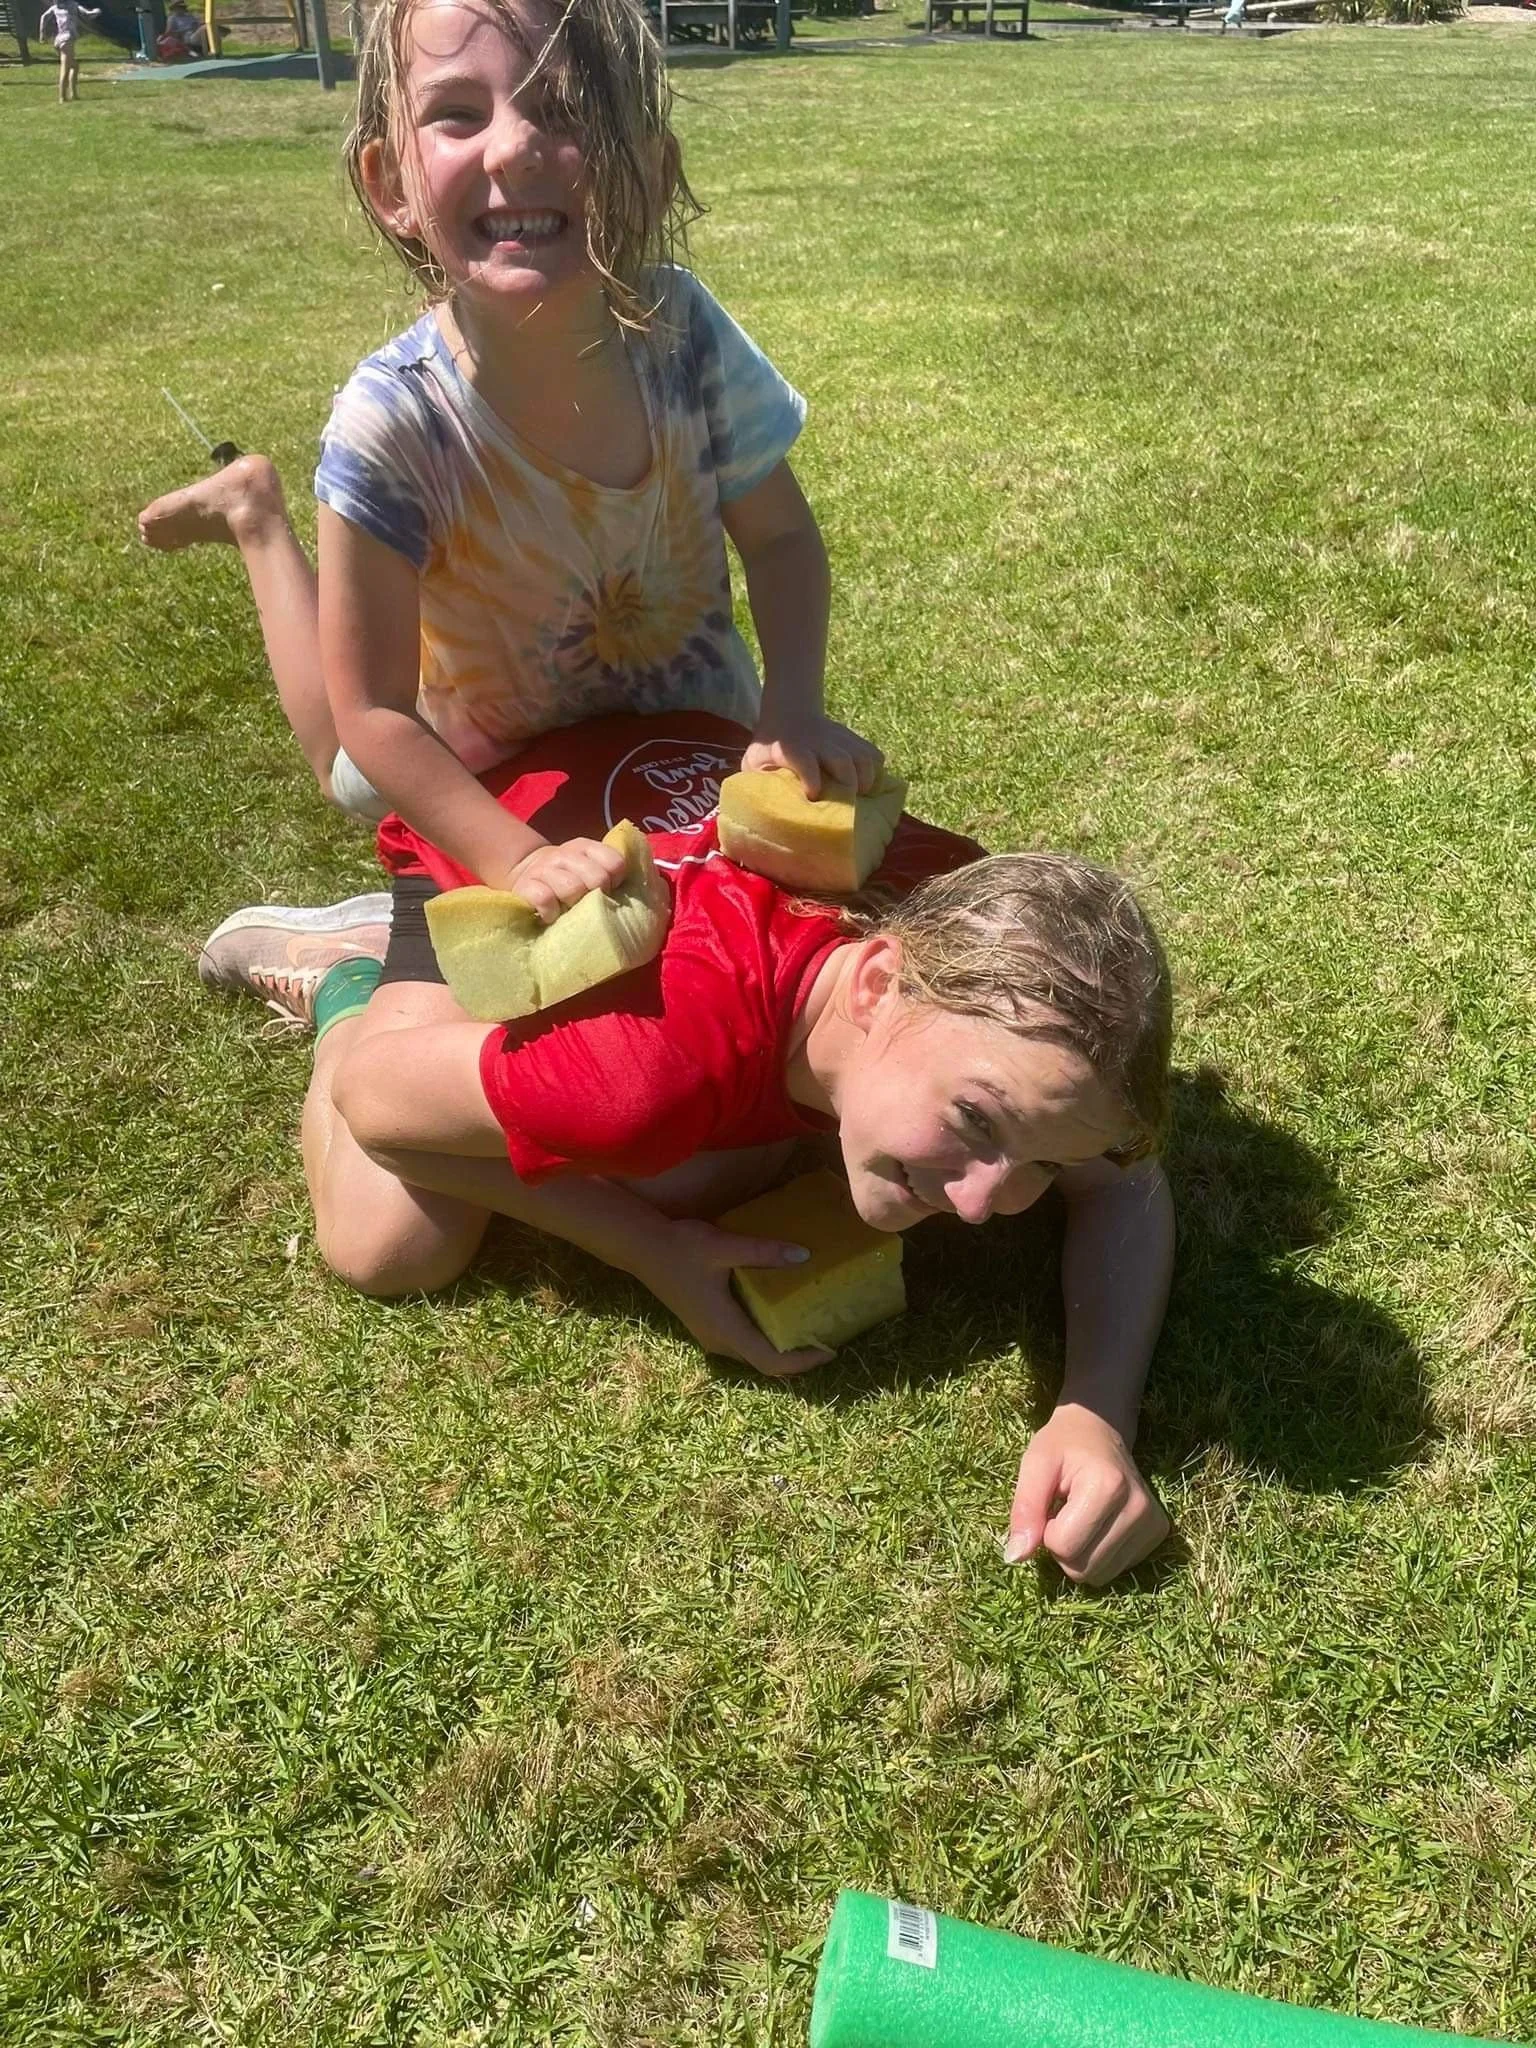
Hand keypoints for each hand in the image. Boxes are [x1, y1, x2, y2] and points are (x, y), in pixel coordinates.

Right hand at [501, 835, 627, 924]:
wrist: (523, 873)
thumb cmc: (567, 878)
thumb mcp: (589, 866)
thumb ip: (613, 871)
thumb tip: (653, 892)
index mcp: (585, 847)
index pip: (615, 862)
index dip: (616, 880)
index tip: (609, 890)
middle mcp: (565, 854)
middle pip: (597, 878)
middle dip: (596, 895)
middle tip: (587, 901)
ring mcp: (544, 868)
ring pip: (572, 888)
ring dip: (572, 904)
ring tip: (568, 909)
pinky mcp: (525, 885)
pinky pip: (545, 899)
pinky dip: (551, 913)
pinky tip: (551, 916)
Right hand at [628, 1217, 833, 1378]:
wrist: (640, 1246)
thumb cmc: (680, 1247)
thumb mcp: (724, 1246)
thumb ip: (763, 1252)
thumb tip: (804, 1255)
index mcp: (725, 1326)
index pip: (769, 1361)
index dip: (802, 1362)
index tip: (829, 1350)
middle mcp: (717, 1338)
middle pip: (763, 1363)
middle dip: (796, 1358)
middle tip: (825, 1338)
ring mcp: (708, 1333)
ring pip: (751, 1354)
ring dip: (779, 1349)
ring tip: (807, 1329)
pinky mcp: (705, 1323)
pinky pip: (741, 1342)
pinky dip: (764, 1338)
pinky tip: (777, 1316)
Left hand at [743, 715, 884, 800]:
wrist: (790, 713)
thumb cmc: (771, 747)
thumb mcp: (755, 760)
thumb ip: (757, 781)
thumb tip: (760, 812)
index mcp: (791, 749)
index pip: (804, 760)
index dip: (811, 778)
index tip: (813, 796)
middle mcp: (818, 742)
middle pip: (841, 759)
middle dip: (848, 784)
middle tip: (848, 805)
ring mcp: (839, 739)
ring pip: (862, 756)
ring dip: (867, 779)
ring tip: (863, 796)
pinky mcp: (853, 739)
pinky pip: (873, 753)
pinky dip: (877, 770)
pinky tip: (872, 785)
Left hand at [1003, 1403, 1169, 1585]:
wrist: (1101, 1428)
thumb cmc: (1063, 1445)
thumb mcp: (1035, 1465)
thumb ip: (1024, 1510)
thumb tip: (1015, 1557)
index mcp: (1108, 1486)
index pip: (1064, 1546)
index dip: (1046, 1531)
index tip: (1053, 1504)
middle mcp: (1139, 1508)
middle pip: (1083, 1568)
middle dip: (1063, 1547)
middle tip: (1065, 1512)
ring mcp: (1153, 1523)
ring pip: (1100, 1575)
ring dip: (1080, 1553)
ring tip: (1082, 1517)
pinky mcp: (1158, 1533)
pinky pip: (1116, 1570)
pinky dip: (1099, 1554)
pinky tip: (1100, 1524)